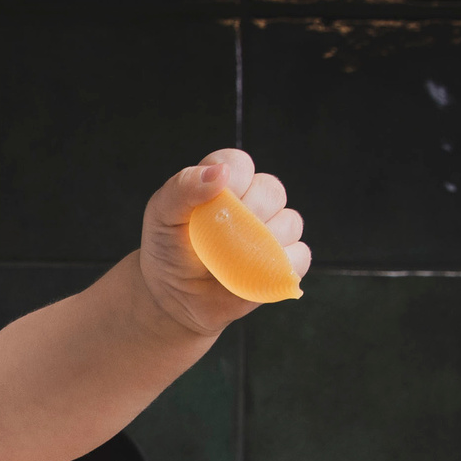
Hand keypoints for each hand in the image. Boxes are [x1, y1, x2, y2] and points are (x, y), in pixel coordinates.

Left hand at [137, 148, 310, 336]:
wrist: (174, 296)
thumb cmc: (168, 250)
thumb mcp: (162, 215)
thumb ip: (183, 187)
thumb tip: (221, 173)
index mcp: (224, 182)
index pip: (241, 164)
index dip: (233, 179)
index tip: (213, 204)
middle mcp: (253, 201)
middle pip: (271, 190)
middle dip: (246, 213)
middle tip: (216, 238)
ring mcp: (272, 230)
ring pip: (289, 222)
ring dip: (260, 243)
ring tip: (228, 260)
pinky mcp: (284, 261)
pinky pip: (299, 256)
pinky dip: (277, 267)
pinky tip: (249, 274)